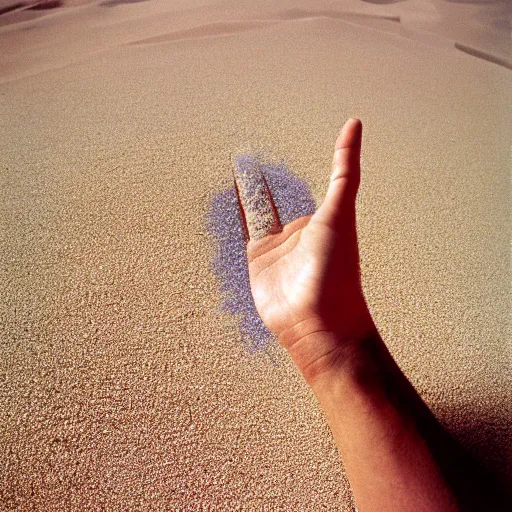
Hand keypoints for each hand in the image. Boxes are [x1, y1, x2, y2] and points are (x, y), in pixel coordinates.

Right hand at [246, 119, 376, 382]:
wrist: (317, 320)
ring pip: (257, 211)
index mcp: (320, 219)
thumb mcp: (341, 211)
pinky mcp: (256, 262)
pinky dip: (234, 215)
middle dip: (265, 179)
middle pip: (278, 197)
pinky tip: (224, 201)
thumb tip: (354, 122)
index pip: (304, 185)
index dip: (292, 167)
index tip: (282, 147)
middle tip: (249, 155)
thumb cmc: (337, 267)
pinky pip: (243, 232)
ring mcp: (275, 247)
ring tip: (234, 170)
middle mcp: (298, 231)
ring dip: (246, 192)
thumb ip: (344, 168)